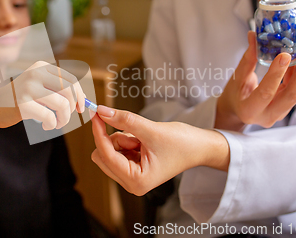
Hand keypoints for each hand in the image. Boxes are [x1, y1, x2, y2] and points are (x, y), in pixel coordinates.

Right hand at [0, 61, 85, 129]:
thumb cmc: (21, 99)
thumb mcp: (39, 86)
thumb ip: (59, 90)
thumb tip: (85, 101)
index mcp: (42, 67)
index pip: (71, 79)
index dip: (79, 95)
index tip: (80, 108)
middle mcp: (36, 73)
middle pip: (69, 90)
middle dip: (72, 108)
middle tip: (66, 118)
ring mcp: (28, 87)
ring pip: (62, 104)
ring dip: (64, 119)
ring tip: (56, 124)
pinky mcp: (23, 103)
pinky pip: (49, 116)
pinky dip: (52, 124)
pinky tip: (46, 126)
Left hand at [91, 106, 229, 195]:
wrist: (200, 147)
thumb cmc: (182, 143)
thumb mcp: (151, 129)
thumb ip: (124, 120)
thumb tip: (102, 111)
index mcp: (136, 181)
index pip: (106, 155)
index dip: (98, 132)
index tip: (95, 113)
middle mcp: (131, 183)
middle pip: (102, 156)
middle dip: (116, 140)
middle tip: (136, 134)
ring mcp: (131, 177)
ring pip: (108, 151)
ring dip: (122, 139)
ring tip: (144, 139)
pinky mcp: (133, 168)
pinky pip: (117, 150)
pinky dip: (126, 141)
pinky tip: (143, 141)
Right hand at [216, 31, 295, 129]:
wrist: (237, 110)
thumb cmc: (233, 95)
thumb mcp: (237, 78)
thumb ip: (248, 59)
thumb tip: (254, 36)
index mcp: (250, 110)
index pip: (266, 92)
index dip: (276, 74)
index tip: (284, 54)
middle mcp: (268, 116)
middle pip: (292, 95)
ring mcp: (280, 113)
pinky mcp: (287, 106)